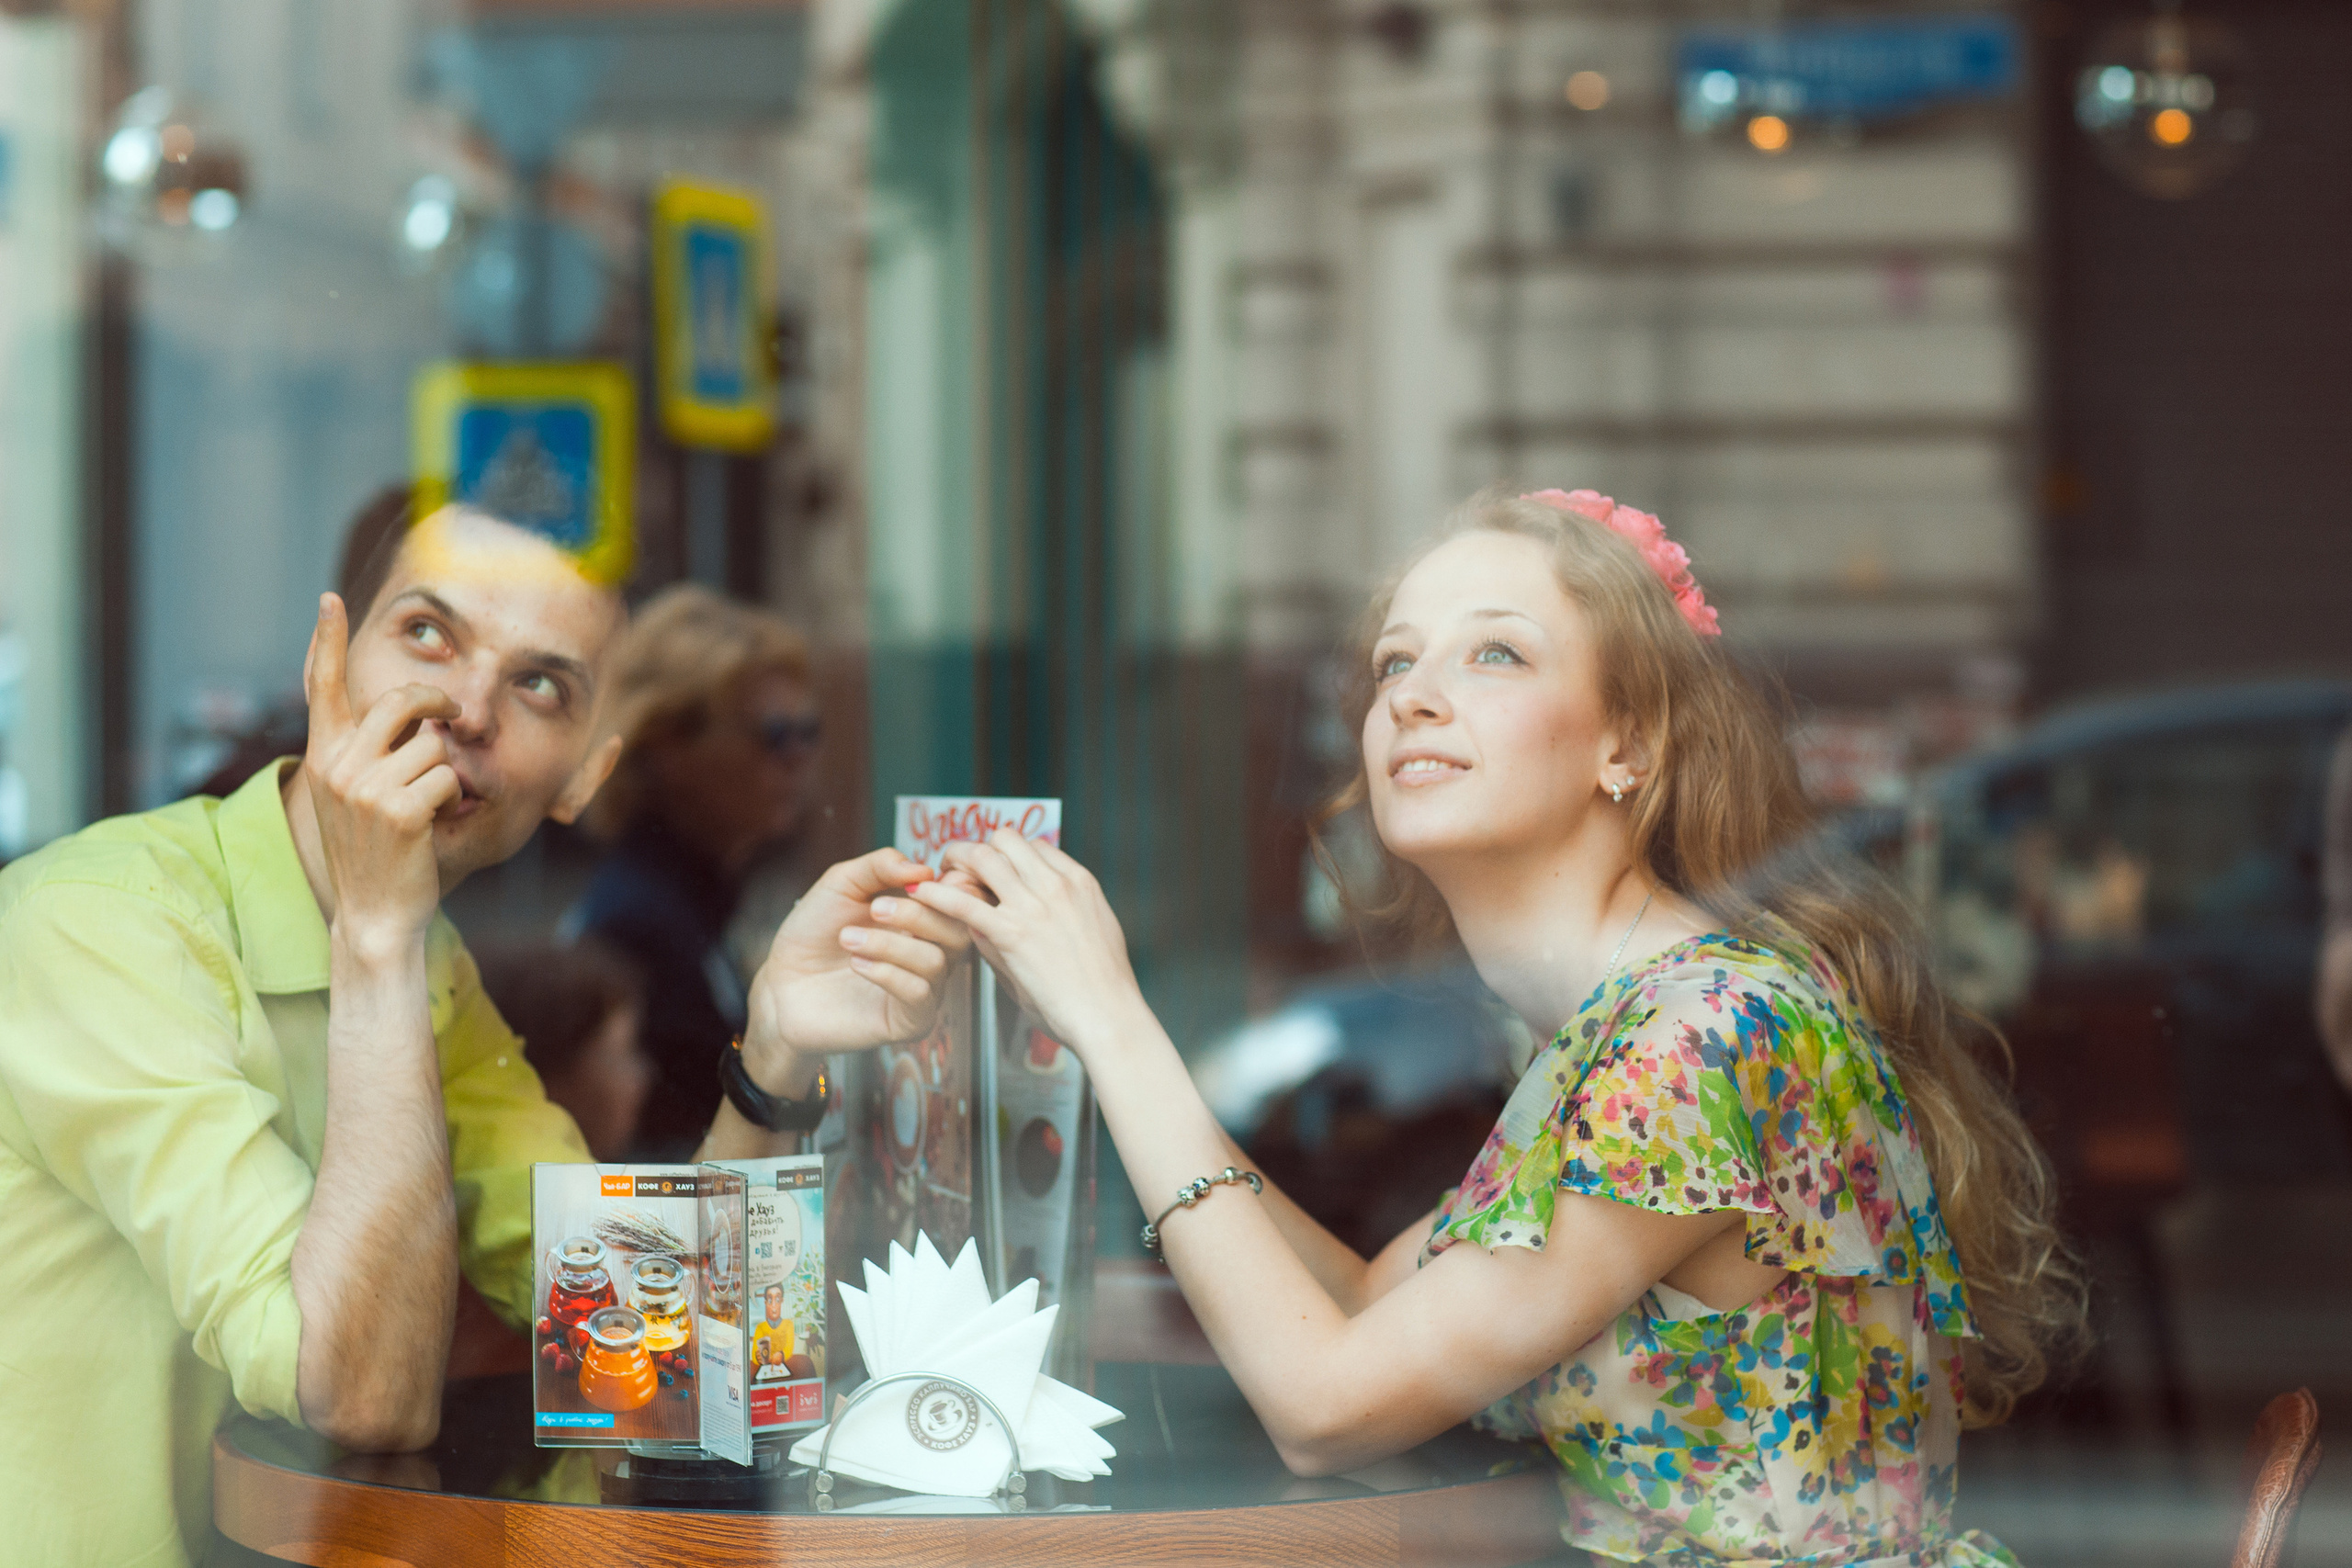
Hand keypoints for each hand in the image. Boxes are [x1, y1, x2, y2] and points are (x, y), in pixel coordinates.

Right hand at [301, 593, 460, 955]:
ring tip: (425, 806)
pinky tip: (433, 824)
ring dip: (444, 773)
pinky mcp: (398, 809)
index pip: (323, 687)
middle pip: (402, 701)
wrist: (373, 913)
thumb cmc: (376, 852)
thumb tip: (408, 712)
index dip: (326, 640)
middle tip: (454, 715)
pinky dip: (453, 800)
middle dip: (439, 704)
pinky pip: (449, 778)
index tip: (329, 599)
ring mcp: (364, 787)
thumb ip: (368, 752)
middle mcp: (336, 765)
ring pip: (435, 744)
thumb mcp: (358, 795)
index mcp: (322, 756)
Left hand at [740, 847, 976, 1088]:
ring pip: (935, 962)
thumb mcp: (842, 884)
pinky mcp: (909, 1021)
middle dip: (918, 915)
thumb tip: (924, 868)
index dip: (953, 890)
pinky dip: (888, 973)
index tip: (916, 883)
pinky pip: (919, 994)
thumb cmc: (813, 932)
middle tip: (875, 909)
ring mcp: (923, 989)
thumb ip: (880, 866)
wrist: (781, 982)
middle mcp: (931, 952)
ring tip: (847, 939)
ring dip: (889, 945)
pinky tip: (857, 964)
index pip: (965, 903)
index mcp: (924, 918)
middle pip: (958, 931)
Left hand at [906, 831, 1144, 1057]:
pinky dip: (938, 893)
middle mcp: (1057, 884)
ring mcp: (1035, 905)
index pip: (1035, 846)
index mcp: (1080, 882)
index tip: (991, 872)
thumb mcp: (1089, 937)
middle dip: (979, 847)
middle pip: (1007, 840)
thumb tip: (1023, 914)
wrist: (1110, 1017)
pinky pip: (964, 901)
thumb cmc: (1103, 989)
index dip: (1009, 855)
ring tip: (938, 874)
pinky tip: (920, 894)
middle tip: (958, 865)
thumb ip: (1052, 920)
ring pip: (984, 856)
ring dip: (957, 859)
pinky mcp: (1012, 934)